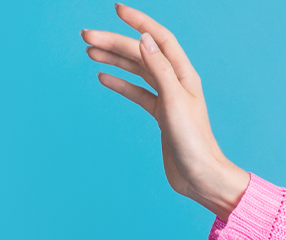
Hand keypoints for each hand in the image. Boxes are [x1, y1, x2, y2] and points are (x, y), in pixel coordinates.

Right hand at [82, 4, 249, 217]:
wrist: (200, 177)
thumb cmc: (193, 142)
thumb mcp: (174, 101)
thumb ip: (159, 69)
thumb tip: (145, 39)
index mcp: (184, 75)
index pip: (160, 39)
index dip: (140, 22)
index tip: (117, 10)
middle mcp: (177, 83)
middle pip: (142, 54)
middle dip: (115, 42)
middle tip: (85, 36)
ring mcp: (169, 99)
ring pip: (137, 71)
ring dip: (114, 59)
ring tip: (89, 51)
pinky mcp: (161, 116)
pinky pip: (138, 93)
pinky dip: (120, 84)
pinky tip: (103, 78)